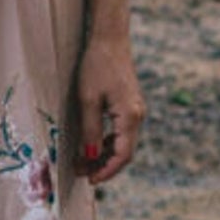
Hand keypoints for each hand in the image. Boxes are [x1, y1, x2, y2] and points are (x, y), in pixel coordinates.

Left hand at [75, 36, 143, 185]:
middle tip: (81, 173)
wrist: (109, 39)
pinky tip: (91, 145)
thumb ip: (90, 131)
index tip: (89, 180)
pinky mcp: (130, 105)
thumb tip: (89, 158)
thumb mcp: (88, 100)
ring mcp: (136, 110)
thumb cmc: (96, 66)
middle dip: (104, 166)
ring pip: (123, 143)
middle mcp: (138, 116)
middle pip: (125, 152)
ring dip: (104, 155)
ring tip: (83, 162)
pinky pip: (121, 132)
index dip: (106, 171)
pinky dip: (107, 142)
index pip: (123, 155)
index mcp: (130, 116)